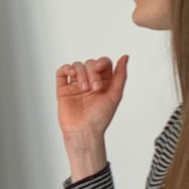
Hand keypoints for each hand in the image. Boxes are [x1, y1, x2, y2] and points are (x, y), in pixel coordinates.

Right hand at [56, 55, 127, 180]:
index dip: (102, 64)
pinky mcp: (64, 88)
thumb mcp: (115, 95)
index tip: (101, 72)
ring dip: (82, 74)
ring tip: (84, 89)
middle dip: (92, 73)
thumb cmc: (99, 118)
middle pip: (90, 63)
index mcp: (104, 82)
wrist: (84, 131)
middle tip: (94, 88)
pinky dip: (67, 69)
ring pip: (78, 65)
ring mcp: (76, 84)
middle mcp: (90, 81)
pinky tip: (72, 74)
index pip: (103, 63)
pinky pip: (62, 72)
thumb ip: (121, 75)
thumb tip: (125, 57)